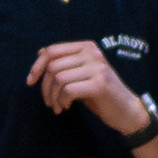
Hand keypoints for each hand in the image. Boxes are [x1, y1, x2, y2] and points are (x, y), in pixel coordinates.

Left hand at [28, 38, 143, 132]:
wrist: (127, 110)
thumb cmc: (100, 93)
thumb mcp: (80, 74)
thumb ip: (64, 63)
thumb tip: (40, 53)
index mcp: (86, 47)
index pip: (52, 50)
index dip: (36, 66)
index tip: (30, 81)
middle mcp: (92, 53)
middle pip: (52, 66)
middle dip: (45, 87)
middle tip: (48, 101)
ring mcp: (97, 67)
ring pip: (58, 78)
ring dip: (53, 96)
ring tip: (57, 106)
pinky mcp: (99, 84)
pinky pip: (68, 90)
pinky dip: (62, 101)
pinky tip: (66, 107)